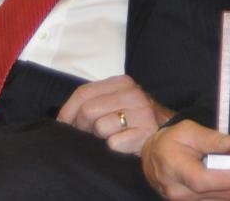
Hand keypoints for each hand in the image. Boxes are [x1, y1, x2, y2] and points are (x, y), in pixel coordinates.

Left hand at [57, 74, 173, 154]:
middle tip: (92, 134)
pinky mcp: (146, 132)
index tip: (63, 124)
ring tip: (113, 136)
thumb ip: (93, 102)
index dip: (67, 111)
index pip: (83, 92)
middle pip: (87, 111)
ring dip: (101, 138)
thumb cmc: (135, 119)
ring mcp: (141, 112)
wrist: (168, 133)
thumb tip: (62, 119)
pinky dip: (114, 147)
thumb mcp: (117, 101)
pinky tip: (124, 144)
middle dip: (83, 127)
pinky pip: (113, 143)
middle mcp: (133, 94)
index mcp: (122, 82)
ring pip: (100, 127)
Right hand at [142, 120, 229, 200]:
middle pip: (223, 192)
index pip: (203, 180)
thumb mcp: (186, 130)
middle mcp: (183, 193)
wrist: (155, 158)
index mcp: (176, 170)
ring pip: (228, 199)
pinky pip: (226, 200)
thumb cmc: (171, 141)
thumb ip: (208, 137)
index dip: (228, 178)